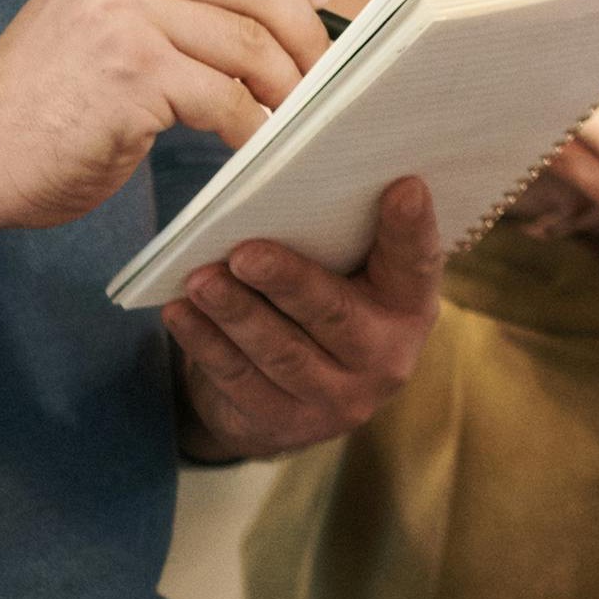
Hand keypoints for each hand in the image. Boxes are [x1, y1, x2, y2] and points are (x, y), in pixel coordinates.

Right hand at [0, 0, 330, 277]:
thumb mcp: (101, 12)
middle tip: (319, 74)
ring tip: (292, 114)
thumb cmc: (46, 97)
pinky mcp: (134, 77)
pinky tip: (252, 143)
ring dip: (287, 87)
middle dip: (305, 34)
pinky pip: (228, 99)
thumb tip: (283, 3)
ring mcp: (126, 18)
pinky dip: (253, 127)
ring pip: (252, 43)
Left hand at [171, 177, 443, 459]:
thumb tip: (286, 173)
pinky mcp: (286, 425)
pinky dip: (206, 344)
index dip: (412, 227)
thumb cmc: (323, 305)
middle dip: (287, 281)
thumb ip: (339, 237)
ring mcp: (338, 400)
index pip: (416, 262)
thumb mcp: (348, 276)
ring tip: (200, 281)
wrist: (298, 399)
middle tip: (245, 253)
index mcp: (410, 306)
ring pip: (281, 352)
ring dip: (235, 313)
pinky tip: (181, 313)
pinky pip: (240, 380)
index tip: (404, 185)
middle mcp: (386, 358)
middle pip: (333, 314)